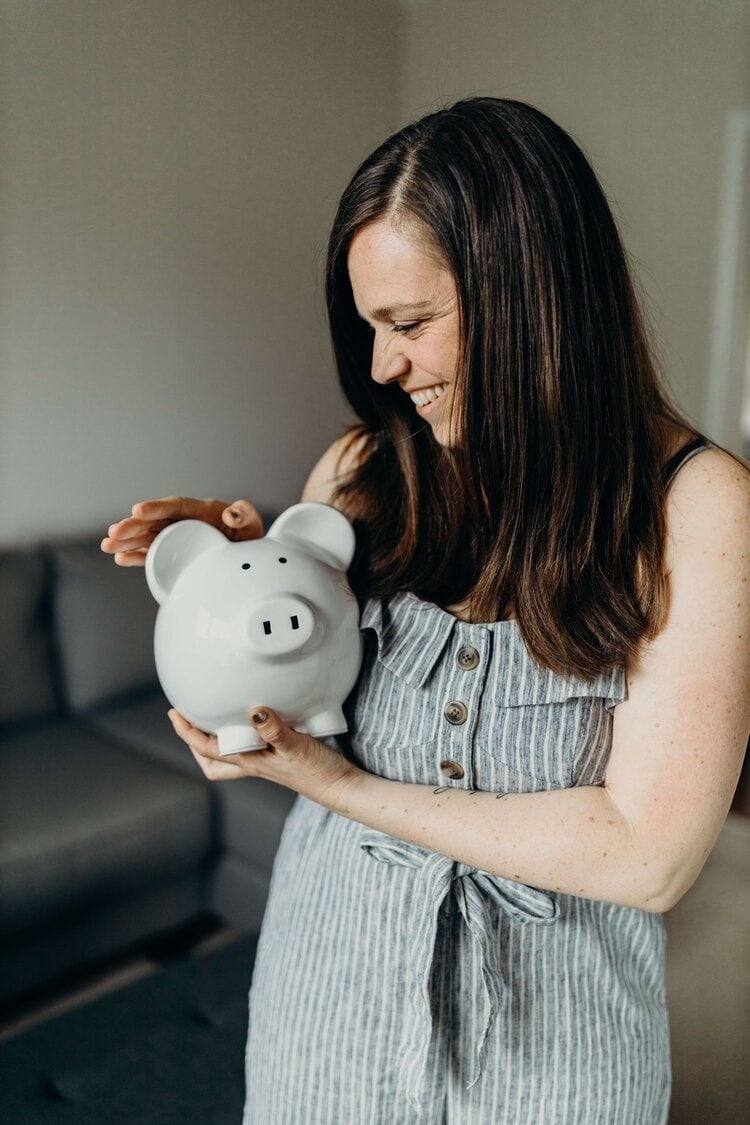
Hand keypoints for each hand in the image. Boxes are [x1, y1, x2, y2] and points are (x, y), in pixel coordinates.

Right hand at [100, 496, 262, 565]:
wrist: (249, 557)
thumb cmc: (249, 536)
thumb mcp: (252, 524)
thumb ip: (245, 514)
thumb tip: (231, 513)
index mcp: (200, 510)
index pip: (174, 506)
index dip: (155, 508)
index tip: (137, 510)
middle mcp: (183, 521)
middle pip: (154, 522)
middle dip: (133, 526)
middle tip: (113, 533)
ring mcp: (177, 537)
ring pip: (147, 537)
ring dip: (127, 541)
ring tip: (107, 546)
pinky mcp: (174, 554)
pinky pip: (152, 554)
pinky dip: (136, 557)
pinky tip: (120, 559)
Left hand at [167, 706, 361, 808]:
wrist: (340, 786)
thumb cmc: (318, 772)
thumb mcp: (296, 747)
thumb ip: (274, 729)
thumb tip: (253, 710)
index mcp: (250, 762)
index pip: (208, 749)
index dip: (187, 733)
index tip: (174, 714)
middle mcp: (253, 763)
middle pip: (212, 761)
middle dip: (194, 743)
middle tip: (187, 720)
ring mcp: (265, 762)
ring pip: (229, 757)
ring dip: (216, 742)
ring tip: (213, 720)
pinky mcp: (279, 758)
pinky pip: (251, 747)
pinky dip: (243, 735)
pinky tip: (255, 720)